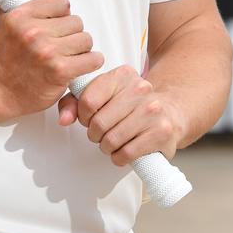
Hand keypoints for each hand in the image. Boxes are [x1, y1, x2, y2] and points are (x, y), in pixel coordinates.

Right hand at [0, 0, 103, 116]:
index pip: (62, 2)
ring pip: (86, 39)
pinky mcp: (60, 71)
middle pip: (76, 21)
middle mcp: (33, 32)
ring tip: (69, 54)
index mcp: (21, 15)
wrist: (3, 89)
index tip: (54, 25)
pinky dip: (90, 62)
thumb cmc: (9, 54)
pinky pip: (92, 59)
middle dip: (71, 33)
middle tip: (61, 43)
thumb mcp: (9, 18)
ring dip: (81, 48)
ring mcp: (47, 52)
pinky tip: (80, 64)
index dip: (60, 14)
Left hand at [57, 64, 184, 164]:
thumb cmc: (128, 105)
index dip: (82, 116)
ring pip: (112, 140)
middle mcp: (139, 88)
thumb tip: (63, 119)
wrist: (169, 112)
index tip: (88, 118)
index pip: (88, 100)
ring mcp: (152, 110)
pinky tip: (122, 151)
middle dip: (94, 133)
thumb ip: (75, 102)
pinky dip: (119, 157)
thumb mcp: (102, 94)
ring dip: (106, 147)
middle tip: (99, 134)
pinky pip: (127, 153)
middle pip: (99, 122)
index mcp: (121, 75)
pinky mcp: (161, 132)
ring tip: (110, 142)